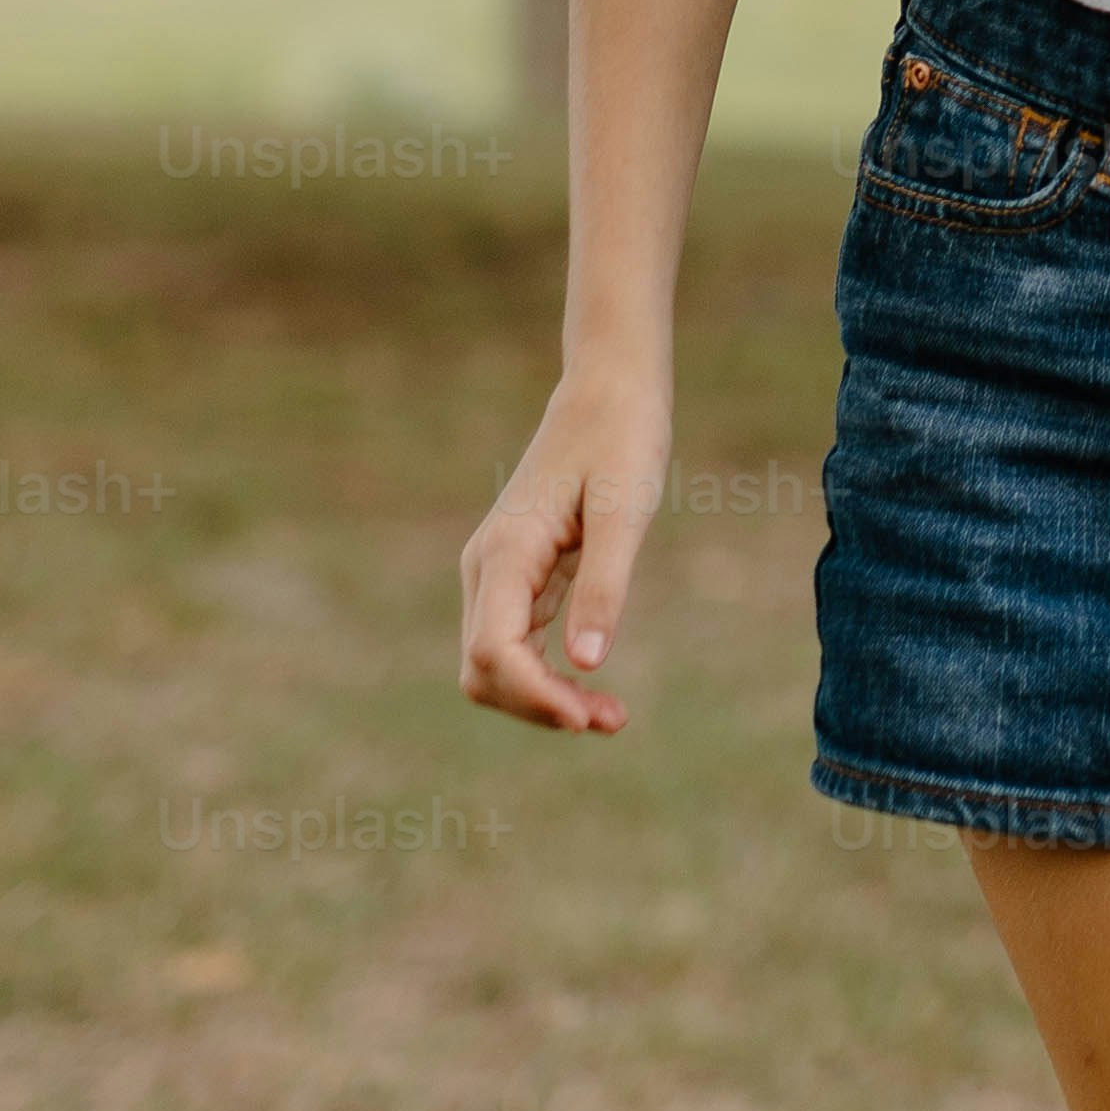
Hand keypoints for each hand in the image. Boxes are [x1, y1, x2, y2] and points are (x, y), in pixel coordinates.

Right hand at [456, 372, 672, 735]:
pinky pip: (516, 645)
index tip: (588, 718)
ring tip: (611, 716)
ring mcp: (496, 574)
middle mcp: (487, 568)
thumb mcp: (624, 511)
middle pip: (485, 670)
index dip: (535, 696)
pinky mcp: (518, 576)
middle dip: (540, 706)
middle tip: (613, 720)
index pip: (494, 652)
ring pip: (496, 665)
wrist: (608, 390)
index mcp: (506, 553)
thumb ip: (604, 584)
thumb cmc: (621, 439)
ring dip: (543, 698)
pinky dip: (546, 675)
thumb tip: (587, 661)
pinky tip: (592, 686)